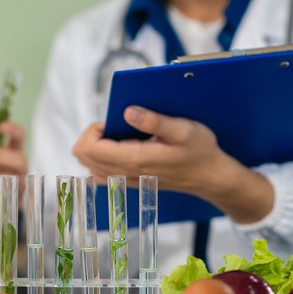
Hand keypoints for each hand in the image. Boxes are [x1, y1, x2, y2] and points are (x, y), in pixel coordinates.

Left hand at [72, 106, 273, 222]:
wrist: (209, 177)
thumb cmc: (199, 151)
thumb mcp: (183, 129)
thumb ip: (154, 120)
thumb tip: (127, 112)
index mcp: (133, 159)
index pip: (90, 148)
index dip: (93, 130)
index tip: (111, 120)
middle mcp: (124, 172)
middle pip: (83, 156)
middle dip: (91, 135)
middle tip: (112, 125)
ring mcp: (124, 180)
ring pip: (88, 165)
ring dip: (94, 146)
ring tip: (117, 135)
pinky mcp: (128, 181)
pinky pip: (100, 173)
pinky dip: (100, 158)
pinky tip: (117, 148)